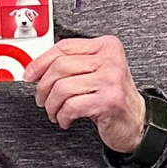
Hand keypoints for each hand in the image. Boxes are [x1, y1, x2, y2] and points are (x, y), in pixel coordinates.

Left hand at [26, 36, 146, 152]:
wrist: (136, 121)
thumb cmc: (111, 96)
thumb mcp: (94, 73)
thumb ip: (70, 65)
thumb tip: (35, 69)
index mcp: (106, 46)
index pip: (64, 47)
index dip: (41, 62)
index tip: (30, 75)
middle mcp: (110, 59)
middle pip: (60, 67)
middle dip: (43, 87)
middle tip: (42, 99)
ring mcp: (111, 79)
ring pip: (62, 88)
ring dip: (52, 105)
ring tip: (55, 112)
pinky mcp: (108, 100)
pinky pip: (71, 106)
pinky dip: (63, 116)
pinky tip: (66, 119)